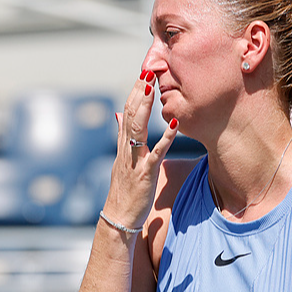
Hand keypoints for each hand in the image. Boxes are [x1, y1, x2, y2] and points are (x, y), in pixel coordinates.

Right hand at [102, 69, 178, 230]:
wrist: (118, 218)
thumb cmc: (124, 191)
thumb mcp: (122, 161)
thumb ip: (122, 137)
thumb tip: (118, 115)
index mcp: (123, 147)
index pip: (126, 114)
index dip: (133, 94)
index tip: (142, 75)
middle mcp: (126, 150)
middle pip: (129, 116)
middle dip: (138, 94)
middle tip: (147, 73)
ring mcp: (134, 161)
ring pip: (137, 130)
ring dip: (144, 108)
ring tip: (153, 89)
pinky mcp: (145, 174)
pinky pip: (155, 153)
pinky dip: (165, 138)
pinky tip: (174, 124)